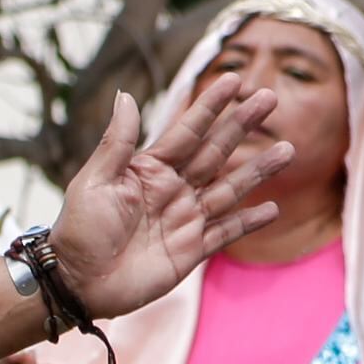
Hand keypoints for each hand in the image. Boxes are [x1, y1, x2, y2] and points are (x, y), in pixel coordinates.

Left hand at [38, 73, 290, 319]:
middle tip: (270, 97)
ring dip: (258, 171)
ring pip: (229, 190)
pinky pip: (225, 233)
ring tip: (288, 151)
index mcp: (148, 170)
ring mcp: (184, 220)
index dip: (209, 106)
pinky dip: (248, 222)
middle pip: (215, 153)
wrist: (75, 284)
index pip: (186, 131)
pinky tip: (272, 209)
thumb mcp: (93, 183)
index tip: (233, 79)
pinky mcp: (190, 251)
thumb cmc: (78, 231)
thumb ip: (116, 142)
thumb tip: (125, 95)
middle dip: (242, 126)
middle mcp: (172, 190)